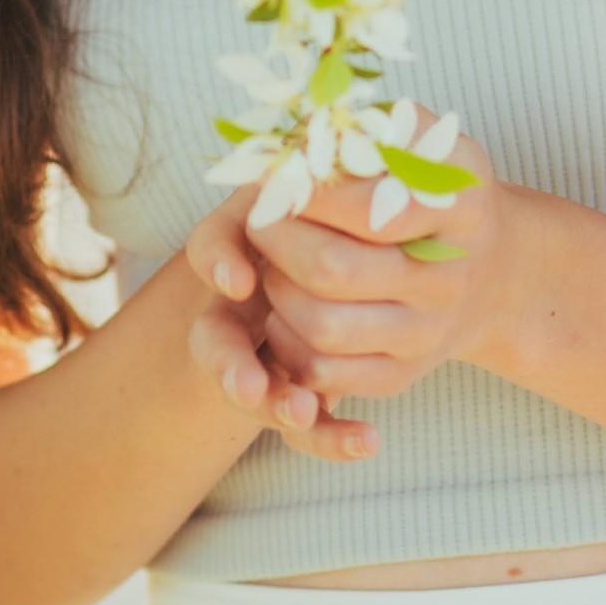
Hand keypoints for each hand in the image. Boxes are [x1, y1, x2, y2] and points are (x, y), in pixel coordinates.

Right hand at [183, 186, 375, 460]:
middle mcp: (244, 303)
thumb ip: (329, 166)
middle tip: (249, 388)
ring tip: (302, 413)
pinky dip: (332, 436)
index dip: (219, 261)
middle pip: (213, 338)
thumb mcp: (344, 165)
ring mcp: (268, 349)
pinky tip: (367, 439)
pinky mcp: (304, 385)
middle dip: (229, 365)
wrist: (392, 245)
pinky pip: (308, 424)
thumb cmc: (357, 190)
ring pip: (254, 388)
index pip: (213, 246)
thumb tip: (326, 169)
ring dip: (275, 404)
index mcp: (247, 240)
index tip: (238, 278)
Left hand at [186, 100, 532, 448]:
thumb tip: (310, 127)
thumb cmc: (436, 191)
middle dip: (277, 239)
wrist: (490, 271)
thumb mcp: (429, 141)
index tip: (277, 173)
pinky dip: (289, 342)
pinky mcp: (403, 374)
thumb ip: (377, 126)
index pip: (370, 207)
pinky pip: (327, 372)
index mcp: (460, 208)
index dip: (308, 192)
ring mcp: (427, 333)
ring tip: (271, 261)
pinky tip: (285, 309)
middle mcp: (449, 278)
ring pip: (323, 328)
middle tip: (258, 215)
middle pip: (334, 270)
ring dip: (277, 291)